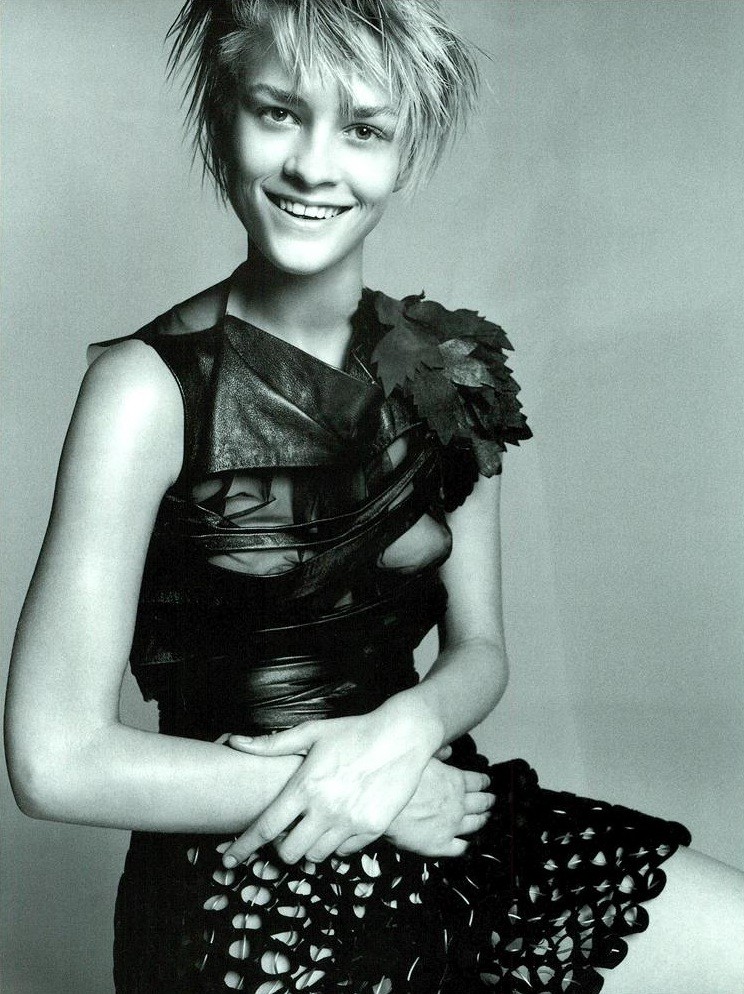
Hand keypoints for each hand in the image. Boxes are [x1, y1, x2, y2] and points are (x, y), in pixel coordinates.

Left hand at [221, 710, 434, 866]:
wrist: (402, 735)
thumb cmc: (354, 731)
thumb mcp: (312, 733)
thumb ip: (272, 744)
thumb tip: (236, 742)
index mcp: (305, 786)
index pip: (266, 828)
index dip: (243, 847)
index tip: (228, 858)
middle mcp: (325, 809)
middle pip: (288, 852)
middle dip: (281, 848)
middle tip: (286, 834)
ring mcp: (350, 822)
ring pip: (316, 856)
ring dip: (309, 846)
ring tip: (314, 827)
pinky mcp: (372, 829)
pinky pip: (344, 851)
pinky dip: (337, 844)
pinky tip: (339, 824)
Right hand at [382, 759, 493, 856]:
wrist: (383, 807)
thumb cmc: (400, 779)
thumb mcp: (420, 757)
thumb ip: (438, 752)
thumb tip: (450, 751)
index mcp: (456, 781)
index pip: (478, 781)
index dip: (484, 782)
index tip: (487, 783)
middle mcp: (459, 804)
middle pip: (481, 803)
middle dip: (488, 801)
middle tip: (492, 801)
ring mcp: (452, 826)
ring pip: (475, 824)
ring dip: (482, 821)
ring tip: (486, 819)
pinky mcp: (442, 845)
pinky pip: (461, 847)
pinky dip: (467, 845)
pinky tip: (468, 844)